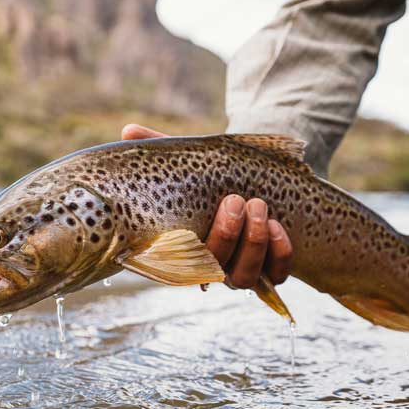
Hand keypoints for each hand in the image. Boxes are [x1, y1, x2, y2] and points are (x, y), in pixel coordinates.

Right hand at [121, 124, 293, 287]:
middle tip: (236, 201)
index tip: (193, 220)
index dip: (187, 252)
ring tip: (258, 205)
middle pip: (216, 269)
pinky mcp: (273, 268)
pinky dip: (279, 253)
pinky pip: (277, 273)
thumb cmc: (214, 176)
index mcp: (185, 245)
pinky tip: (278, 226)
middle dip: (227, 236)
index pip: (179, 263)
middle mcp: (213, 264)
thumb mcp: (190, 161)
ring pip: (244, 276)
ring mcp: (243, 269)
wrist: (255, 181)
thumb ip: (160, 149)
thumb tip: (129, 131)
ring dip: (253, 243)